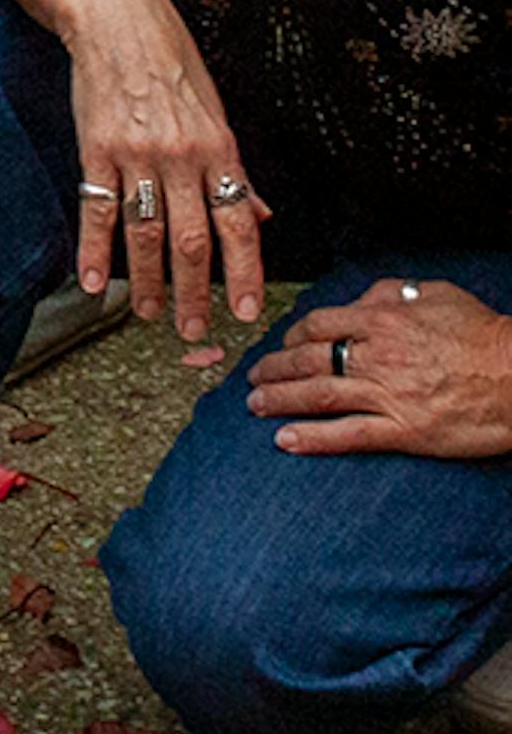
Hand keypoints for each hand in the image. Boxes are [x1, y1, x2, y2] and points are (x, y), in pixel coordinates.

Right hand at [56, 0, 266, 335]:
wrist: (116, 15)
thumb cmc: (170, 59)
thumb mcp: (215, 110)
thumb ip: (234, 170)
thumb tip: (261, 215)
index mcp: (219, 147)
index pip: (239, 223)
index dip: (246, 273)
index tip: (249, 312)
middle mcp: (182, 155)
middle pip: (192, 241)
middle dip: (195, 294)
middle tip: (193, 332)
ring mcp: (136, 153)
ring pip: (146, 234)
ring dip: (148, 282)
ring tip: (149, 314)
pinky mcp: (96, 148)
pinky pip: (98, 209)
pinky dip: (94, 250)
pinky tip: (94, 282)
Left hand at [249, 278, 511, 457]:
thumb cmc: (482, 333)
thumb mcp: (434, 294)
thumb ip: (391, 294)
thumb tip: (363, 298)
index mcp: (381, 318)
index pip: (320, 324)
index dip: (292, 334)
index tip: (280, 344)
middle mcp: (376, 354)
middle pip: (309, 358)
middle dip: (274, 368)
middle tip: (251, 377)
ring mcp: (388, 394)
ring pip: (319, 395)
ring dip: (280, 399)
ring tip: (253, 405)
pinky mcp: (403, 430)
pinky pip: (348, 435)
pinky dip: (313, 438)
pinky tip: (285, 440)